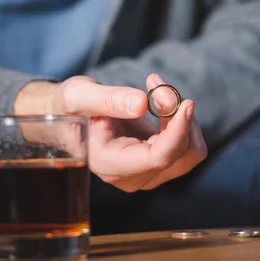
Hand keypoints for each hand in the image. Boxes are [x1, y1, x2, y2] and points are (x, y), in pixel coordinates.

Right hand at [14, 74, 206, 191]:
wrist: (69, 116)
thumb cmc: (69, 107)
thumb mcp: (78, 95)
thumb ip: (107, 100)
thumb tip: (141, 103)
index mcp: (110, 165)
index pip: (158, 158)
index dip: (177, 131)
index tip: (186, 102)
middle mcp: (133, 177)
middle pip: (181, 155)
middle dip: (178, 115)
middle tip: (155, 83)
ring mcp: (148, 173)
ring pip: (190, 150)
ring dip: (182, 115)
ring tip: (157, 89)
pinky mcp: (159, 162)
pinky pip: (186, 143)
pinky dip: (180, 117)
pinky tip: (159, 99)